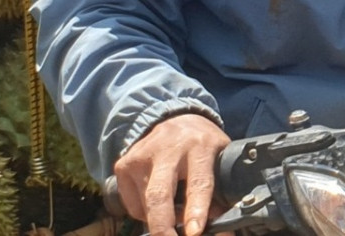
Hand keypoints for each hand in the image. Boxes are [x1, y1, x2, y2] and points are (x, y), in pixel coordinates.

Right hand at [112, 112, 230, 235]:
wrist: (176, 119)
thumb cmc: (202, 146)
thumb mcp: (220, 161)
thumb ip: (220, 193)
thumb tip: (220, 228)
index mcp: (199, 147)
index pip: (197, 182)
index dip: (196, 209)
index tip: (194, 231)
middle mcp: (168, 148)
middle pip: (159, 195)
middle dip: (163, 227)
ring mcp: (142, 155)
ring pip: (145, 205)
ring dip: (161, 222)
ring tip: (174, 217)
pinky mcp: (124, 164)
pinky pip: (133, 205)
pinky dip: (146, 214)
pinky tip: (158, 203)